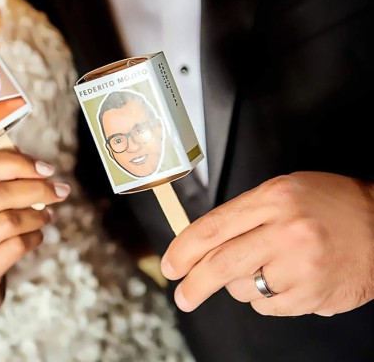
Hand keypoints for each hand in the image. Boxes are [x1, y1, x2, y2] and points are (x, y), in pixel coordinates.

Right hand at [0, 150, 69, 323]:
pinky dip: (34, 237)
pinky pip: (16, 246)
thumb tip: (36, 166)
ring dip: (38, 215)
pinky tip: (36, 236)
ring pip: (10, 221)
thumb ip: (1, 182)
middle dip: (38, 189)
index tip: (46, 169)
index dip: (17, 163)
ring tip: (47, 215)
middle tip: (60, 191)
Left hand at [161, 172, 373, 315]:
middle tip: (183, 295)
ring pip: (244, 289)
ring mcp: (301, 266)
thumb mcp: (282, 192)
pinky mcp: (313, 295)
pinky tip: (283, 280)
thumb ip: (242, 215)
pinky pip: (268, 307)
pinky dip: (265, 299)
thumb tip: (201, 242)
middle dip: (194, 284)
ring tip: (265, 268)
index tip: (170, 265)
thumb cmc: (329, 205)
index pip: (212, 227)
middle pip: (221, 265)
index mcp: (273, 199)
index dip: (183, 249)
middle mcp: (286, 232)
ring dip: (241, 284)